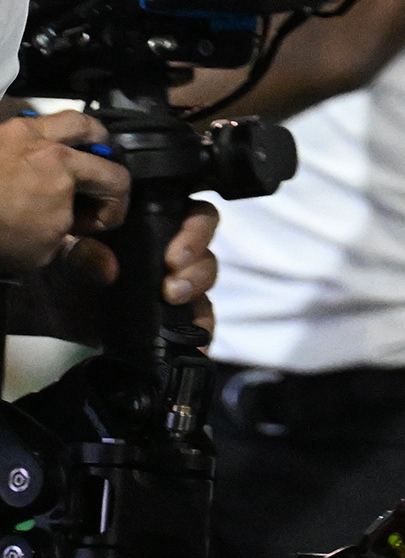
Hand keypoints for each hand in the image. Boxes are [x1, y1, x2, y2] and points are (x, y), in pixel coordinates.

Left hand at [0, 112, 127, 274]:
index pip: (115, 183)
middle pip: (101, 145)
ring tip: (78, 155)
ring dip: (86, 137)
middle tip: (88, 194)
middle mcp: (48, 143)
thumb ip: (79, 253)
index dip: (110, 211)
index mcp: (66, 171)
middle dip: (102, 174)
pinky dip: (47, 137)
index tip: (89, 227)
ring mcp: (22, 133)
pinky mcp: (2, 132)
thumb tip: (112, 270)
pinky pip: (35, 123)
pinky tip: (38, 157)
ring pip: (72, 120)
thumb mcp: (38, 253)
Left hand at [53, 198, 218, 326]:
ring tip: (174, 301)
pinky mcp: (171, 320)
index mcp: (154, 226)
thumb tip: (107, 266)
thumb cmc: (60, 271)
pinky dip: (201, 331)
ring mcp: (173, 286)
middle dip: (197, 269)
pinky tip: (196, 340)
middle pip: (206, 252)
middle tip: (173, 286)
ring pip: (205, 284)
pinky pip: (198, 323)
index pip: (196, 217)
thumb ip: (82, 253)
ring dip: (197, 292)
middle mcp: (171, 253)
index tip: (174, 257)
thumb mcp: (63, 256)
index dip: (196, 231)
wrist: (45, 311)